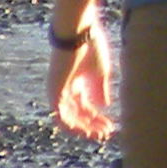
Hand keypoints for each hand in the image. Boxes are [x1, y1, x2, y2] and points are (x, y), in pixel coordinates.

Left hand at [52, 25, 116, 140]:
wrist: (77, 32)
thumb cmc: (91, 46)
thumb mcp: (100, 71)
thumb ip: (100, 89)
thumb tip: (103, 105)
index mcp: (78, 81)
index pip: (86, 107)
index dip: (98, 118)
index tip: (112, 126)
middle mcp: (67, 88)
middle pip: (78, 114)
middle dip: (93, 125)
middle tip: (106, 134)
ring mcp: (59, 90)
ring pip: (69, 118)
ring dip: (84, 128)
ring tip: (98, 134)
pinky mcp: (54, 91)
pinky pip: (60, 116)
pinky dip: (72, 125)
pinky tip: (85, 131)